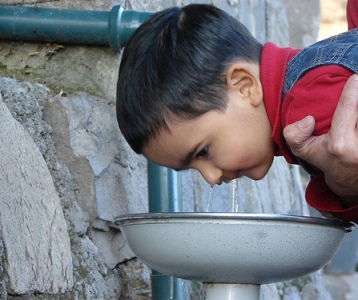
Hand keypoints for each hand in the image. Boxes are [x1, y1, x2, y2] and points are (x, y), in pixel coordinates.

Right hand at [283, 74, 357, 205]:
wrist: (350, 179)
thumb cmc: (325, 159)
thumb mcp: (302, 150)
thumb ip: (293, 134)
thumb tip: (308, 119)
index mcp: (339, 144)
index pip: (349, 107)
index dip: (354, 88)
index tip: (355, 78)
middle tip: (356, 87)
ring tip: (356, 99)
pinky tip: (357, 115)